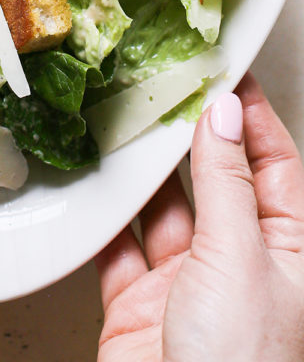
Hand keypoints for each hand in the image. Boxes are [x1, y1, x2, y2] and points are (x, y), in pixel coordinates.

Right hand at [96, 72, 303, 360]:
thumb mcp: (242, 260)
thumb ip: (226, 183)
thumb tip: (223, 115)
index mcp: (290, 253)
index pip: (274, 163)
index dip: (250, 113)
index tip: (225, 67)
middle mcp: (240, 265)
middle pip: (215, 179)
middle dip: (189, 133)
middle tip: (161, 82)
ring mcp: (188, 286)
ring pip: (162, 209)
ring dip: (141, 170)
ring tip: (121, 120)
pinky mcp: (139, 307)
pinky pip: (119, 248)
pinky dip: (103, 216)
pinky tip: (91, 184)